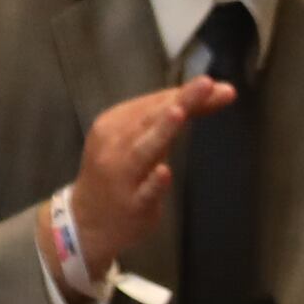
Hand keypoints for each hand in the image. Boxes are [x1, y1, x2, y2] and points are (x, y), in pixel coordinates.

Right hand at [68, 74, 234, 275]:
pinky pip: (144, 192)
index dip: (184, 93)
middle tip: (206, 83)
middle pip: (150, 119)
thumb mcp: (141, 140)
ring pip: (143, 150)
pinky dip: (154, 182)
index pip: (153, 103)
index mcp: (115, 123)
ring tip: (180, 112)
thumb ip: (173, 119)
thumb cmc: (120, 172)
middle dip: (180, 101)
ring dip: (162, 130)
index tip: (215, 84)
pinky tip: (165, 173)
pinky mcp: (131, 204)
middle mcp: (114, 145)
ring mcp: (122, 175)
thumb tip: (216, 91)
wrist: (88, 220)